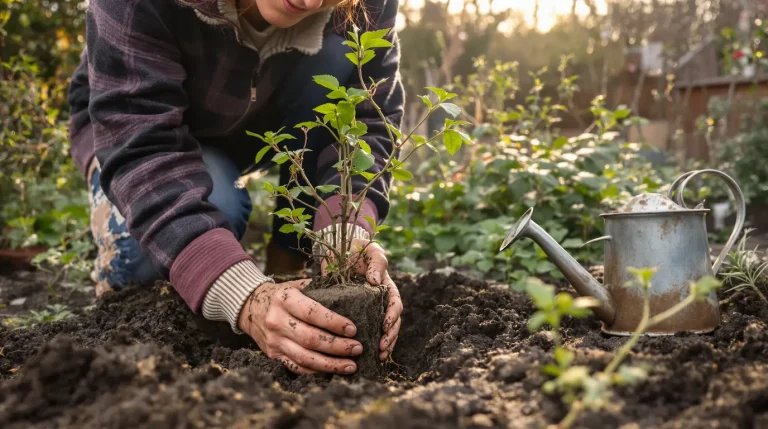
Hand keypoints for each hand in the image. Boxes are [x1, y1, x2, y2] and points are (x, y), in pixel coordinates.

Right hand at [238, 279, 362, 374]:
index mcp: (285, 299)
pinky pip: (297, 367)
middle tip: (357, 348)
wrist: (251, 307)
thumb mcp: (296, 286)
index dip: (334, 323)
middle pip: (311, 339)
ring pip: (305, 358)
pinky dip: (317, 371)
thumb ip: (320, 289)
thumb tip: (351, 294)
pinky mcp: (273, 355)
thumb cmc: (283, 295)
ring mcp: (274, 341)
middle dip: (338, 346)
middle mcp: (277, 321)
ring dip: (331, 364)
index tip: (353, 329)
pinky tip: (333, 371)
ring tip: (351, 365)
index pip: (312, 313)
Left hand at [321, 238, 402, 360]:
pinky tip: (364, 355)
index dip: (393, 317)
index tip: (385, 326)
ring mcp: (367, 309)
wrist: (338, 250)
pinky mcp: (352, 314)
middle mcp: (379, 301)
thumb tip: (376, 281)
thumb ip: (377, 262)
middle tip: (383, 349)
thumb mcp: (371, 250)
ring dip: (383, 345)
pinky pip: (363, 331)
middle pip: (392, 323)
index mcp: (386, 288)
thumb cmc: (358, 248)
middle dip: (390, 337)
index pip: (395, 304)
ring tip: (379, 357)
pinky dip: (366, 344)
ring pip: (381, 331)